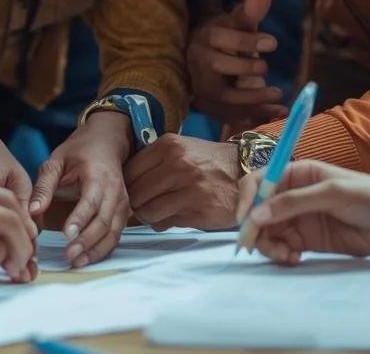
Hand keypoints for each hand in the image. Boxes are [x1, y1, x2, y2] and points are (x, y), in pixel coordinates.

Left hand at [29, 111, 131, 266]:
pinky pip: (116, 234)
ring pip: (113, 232)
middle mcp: (115, 191)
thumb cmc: (80, 150)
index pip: (91, 201)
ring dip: (96, 250)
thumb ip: (44, 185)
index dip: (79, 219)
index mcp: (97, 175)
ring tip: (77, 262)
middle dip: (87, 241)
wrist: (107, 140)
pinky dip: (103, 248)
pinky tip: (88, 258)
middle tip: (69, 256)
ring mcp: (122, 202)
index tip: (65, 235)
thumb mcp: (56, 160)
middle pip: (104, 221)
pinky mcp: (123, 211)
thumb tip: (34, 210)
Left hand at [124, 134, 241, 230]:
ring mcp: (188, 187)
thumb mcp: (181, 149)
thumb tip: (123, 186)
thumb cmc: (208, 163)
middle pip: (134, 193)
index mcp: (168, 145)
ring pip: (146, 211)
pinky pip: (164, 223)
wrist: (246, 172)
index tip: (132, 192)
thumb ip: (153, 163)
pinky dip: (163, 223)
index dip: (127, 186)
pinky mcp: (199, 209)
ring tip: (159, 212)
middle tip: (144, 206)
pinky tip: (172, 216)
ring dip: (148, 216)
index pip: (129, 171)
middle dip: (136, 204)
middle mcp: (177, 164)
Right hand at [188, 0, 287, 131]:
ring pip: (224, 97)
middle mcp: (198, 64)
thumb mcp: (235, 24)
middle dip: (246, 70)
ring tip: (279, 96)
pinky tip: (277, 113)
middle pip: (218, 68)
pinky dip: (254, 116)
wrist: (202, 63)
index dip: (246, 42)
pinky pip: (231, 116)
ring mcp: (202, 89)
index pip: (221, 38)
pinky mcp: (210, 108)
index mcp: (204, 38)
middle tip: (268, 69)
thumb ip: (251, 11)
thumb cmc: (224, 41)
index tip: (273, 44)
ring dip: (253, 99)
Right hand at [233, 161, 369, 263]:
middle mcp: (294, 195)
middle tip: (258, 247)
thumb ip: (294, 203)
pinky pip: (283, 247)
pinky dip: (282, 254)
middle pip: (259, 211)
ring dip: (269, 245)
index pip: (260, 182)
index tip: (244, 221)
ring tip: (286, 255)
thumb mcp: (332, 193)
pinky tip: (294, 258)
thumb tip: (256, 215)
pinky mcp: (309, 240)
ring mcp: (300, 219)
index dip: (247, 199)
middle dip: (255, 229)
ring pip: (268, 232)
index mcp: (298, 174)